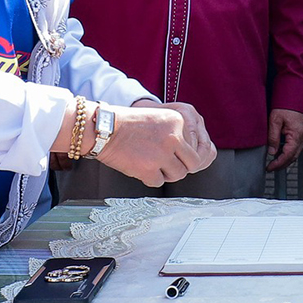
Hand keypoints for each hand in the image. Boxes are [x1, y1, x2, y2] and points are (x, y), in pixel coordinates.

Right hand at [100, 100, 215, 186]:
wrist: (104, 129)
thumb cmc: (130, 125)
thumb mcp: (162, 120)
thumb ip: (179, 135)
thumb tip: (198, 159)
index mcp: (179, 122)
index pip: (196, 147)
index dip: (185, 153)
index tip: (174, 153)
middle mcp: (174, 138)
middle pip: (192, 164)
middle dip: (181, 166)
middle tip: (167, 164)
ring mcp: (162, 154)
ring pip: (178, 175)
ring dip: (167, 173)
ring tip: (153, 164)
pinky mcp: (148, 169)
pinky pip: (159, 182)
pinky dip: (151, 178)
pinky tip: (141, 167)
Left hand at [266, 108, 302, 170]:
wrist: (295, 94)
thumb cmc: (286, 105)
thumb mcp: (275, 120)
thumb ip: (273, 137)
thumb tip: (271, 151)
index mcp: (296, 134)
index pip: (288, 155)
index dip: (278, 164)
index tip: (270, 167)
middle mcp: (302, 136)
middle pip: (293, 157)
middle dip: (282, 165)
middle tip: (271, 168)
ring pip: (296, 153)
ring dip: (286, 160)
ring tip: (274, 163)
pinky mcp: (302, 133)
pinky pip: (297, 147)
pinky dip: (289, 153)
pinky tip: (281, 153)